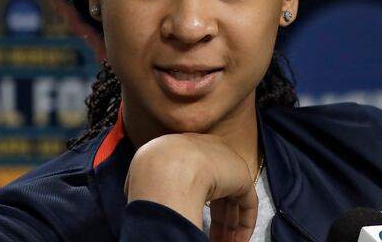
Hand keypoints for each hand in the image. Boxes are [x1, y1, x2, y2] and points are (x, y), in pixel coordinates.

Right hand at [124, 133, 257, 241]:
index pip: (197, 176)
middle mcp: (209, 153)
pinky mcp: (242, 177)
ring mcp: (227, 164)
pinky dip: (244, 223)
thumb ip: (146, 179)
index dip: (195, 200)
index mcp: (186, 149)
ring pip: (231, 200)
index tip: (191, 216)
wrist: (168, 164)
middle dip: (215, 218)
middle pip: (217, 190)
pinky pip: (246, 203)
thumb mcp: (142, 170)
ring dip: (228, 226)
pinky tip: (238, 240)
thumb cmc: (151, 169)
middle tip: (212, 239)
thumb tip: (136, 189)